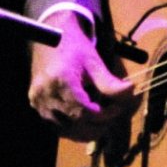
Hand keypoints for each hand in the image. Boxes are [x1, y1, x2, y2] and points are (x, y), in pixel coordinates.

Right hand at [27, 10, 135, 140]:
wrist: (50, 36)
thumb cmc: (74, 46)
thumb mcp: (93, 60)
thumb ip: (109, 81)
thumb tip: (131, 91)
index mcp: (60, 81)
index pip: (84, 112)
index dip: (105, 115)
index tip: (120, 107)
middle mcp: (45, 94)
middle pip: (75, 125)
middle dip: (99, 125)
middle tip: (114, 115)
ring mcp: (37, 101)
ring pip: (65, 130)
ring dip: (87, 130)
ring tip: (104, 118)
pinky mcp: (36, 105)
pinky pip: (56, 126)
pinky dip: (74, 128)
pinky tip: (88, 120)